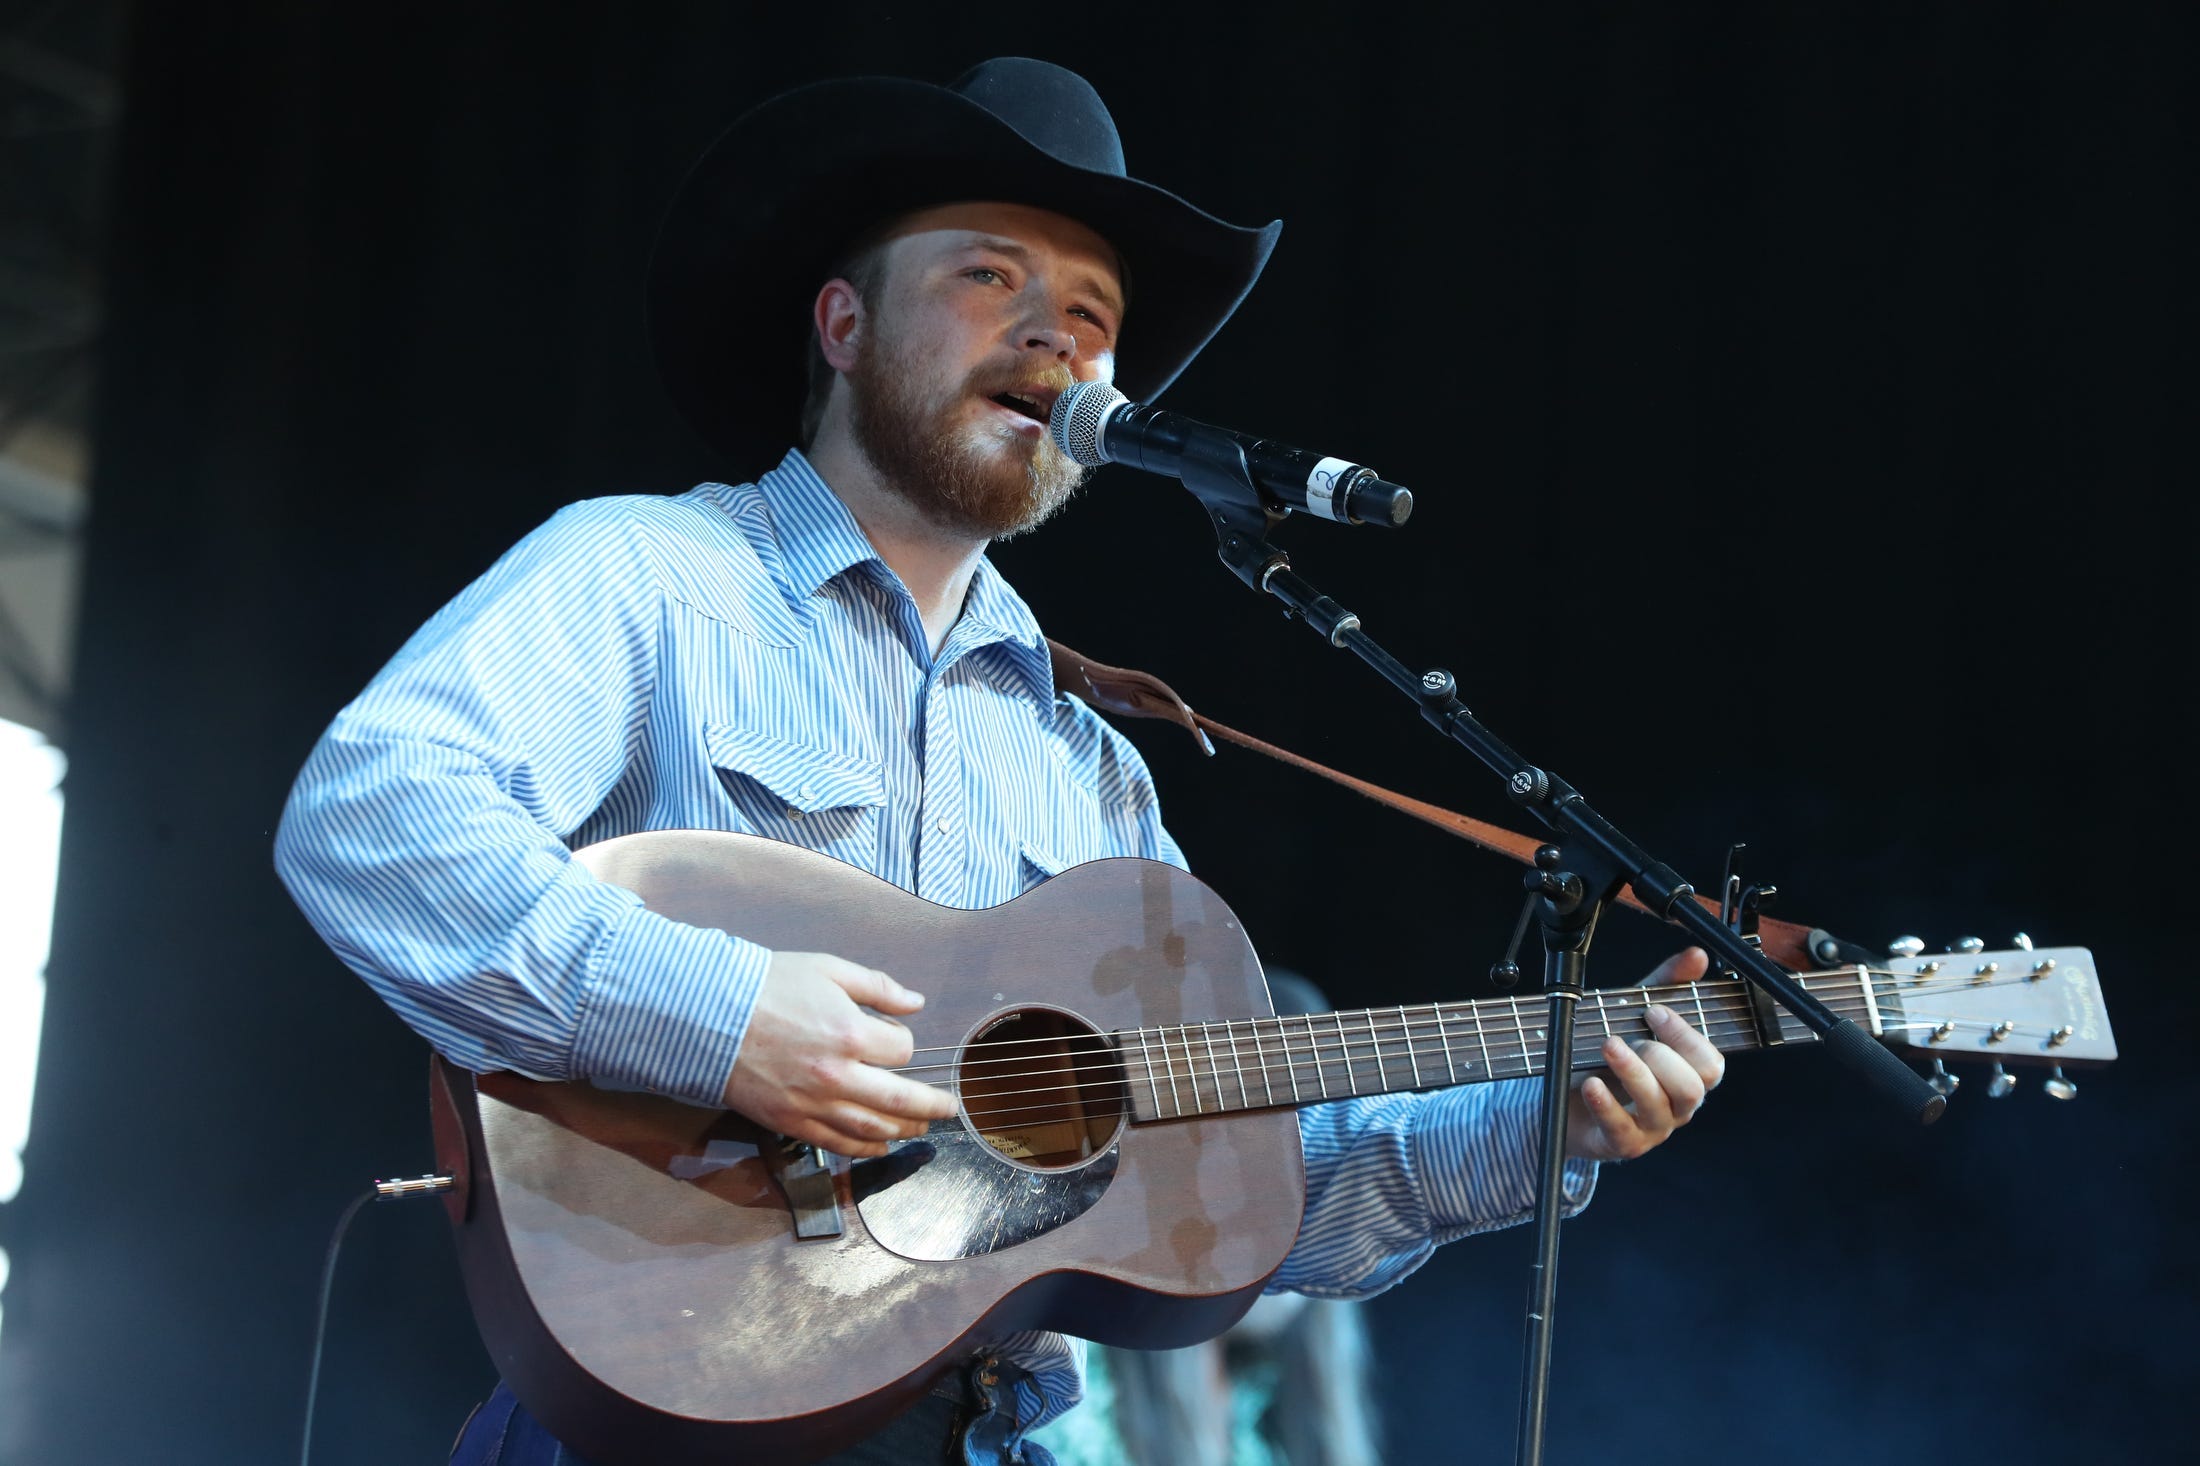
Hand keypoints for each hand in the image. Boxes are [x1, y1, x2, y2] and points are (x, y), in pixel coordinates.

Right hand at [722, 951, 958, 1155]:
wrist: (707, 1015)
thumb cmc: (768, 986)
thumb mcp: (828, 970)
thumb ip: (877, 987)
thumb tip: (915, 1003)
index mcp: (850, 1033)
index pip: (901, 1050)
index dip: (903, 1042)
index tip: (894, 1037)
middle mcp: (838, 1075)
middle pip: (900, 1100)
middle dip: (931, 1106)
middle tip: (950, 1108)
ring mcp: (814, 1103)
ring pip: (872, 1128)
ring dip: (904, 1130)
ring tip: (921, 1127)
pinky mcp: (792, 1121)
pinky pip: (838, 1143)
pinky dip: (865, 1148)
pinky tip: (880, 1145)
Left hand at [1564, 947, 1724, 1160]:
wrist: (1567, 1102)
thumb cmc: (1610, 1059)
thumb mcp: (1635, 1017)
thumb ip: (1666, 985)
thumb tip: (1697, 956)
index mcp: (1687, 1077)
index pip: (1711, 1064)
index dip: (1686, 1037)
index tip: (1654, 1011)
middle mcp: (1676, 1106)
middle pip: (1692, 1088)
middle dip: (1661, 1055)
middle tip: (1626, 1034)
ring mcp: (1650, 1128)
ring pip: (1658, 1105)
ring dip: (1632, 1071)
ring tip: (1607, 1046)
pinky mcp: (1620, 1143)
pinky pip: (1620, 1128)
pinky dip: (1605, 1103)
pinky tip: (1591, 1083)